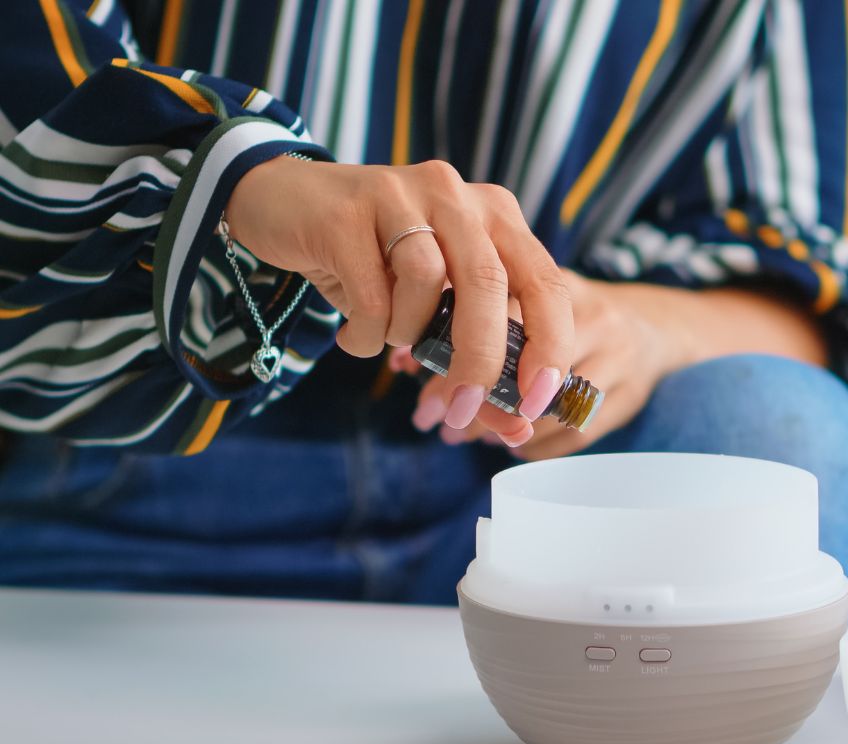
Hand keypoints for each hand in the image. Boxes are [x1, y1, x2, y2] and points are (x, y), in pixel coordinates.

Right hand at [225, 156, 571, 428]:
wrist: (283, 205)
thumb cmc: (376, 265)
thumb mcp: (435, 309)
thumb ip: (479, 364)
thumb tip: (518, 430)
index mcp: (495, 217)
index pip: (546, 282)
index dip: (549, 345)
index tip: (536, 400)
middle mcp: (457, 196)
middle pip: (489, 284)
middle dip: (481, 360)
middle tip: (463, 408)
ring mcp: (402, 194)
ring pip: (426, 282)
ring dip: (407, 333)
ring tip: (389, 335)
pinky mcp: (350, 210)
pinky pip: (371, 293)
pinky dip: (367, 333)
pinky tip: (355, 333)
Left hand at [393, 269, 690, 456]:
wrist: (658, 326)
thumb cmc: (576, 311)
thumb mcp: (533, 294)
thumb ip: (475, 315)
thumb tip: (401, 361)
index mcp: (563, 284)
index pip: (506, 320)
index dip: (462, 357)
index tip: (425, 382)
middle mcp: (596, 319)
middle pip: (528, 370)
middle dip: (478, 401)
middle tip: (440, 420)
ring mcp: (618, 361)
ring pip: (549, 411)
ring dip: (500, 430)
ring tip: (462, 435)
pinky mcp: (628, 400)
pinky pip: (573, 437)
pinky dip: (533, 445)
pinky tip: (508, 442)